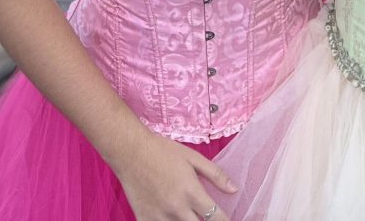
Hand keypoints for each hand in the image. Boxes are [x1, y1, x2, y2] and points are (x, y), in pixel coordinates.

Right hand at [117, 135, 235, 220]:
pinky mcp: (144, 220)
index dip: (224, 220)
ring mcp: (159, 217)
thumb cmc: (163, 151)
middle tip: (206, 216)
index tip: (227, 219)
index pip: (215, 217)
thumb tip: (234, 189)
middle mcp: (176, 208)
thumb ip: (215, 174)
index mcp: (191, 192)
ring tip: (188, 215)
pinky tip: (171, 217)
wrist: (131, 151)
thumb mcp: (193, 157)